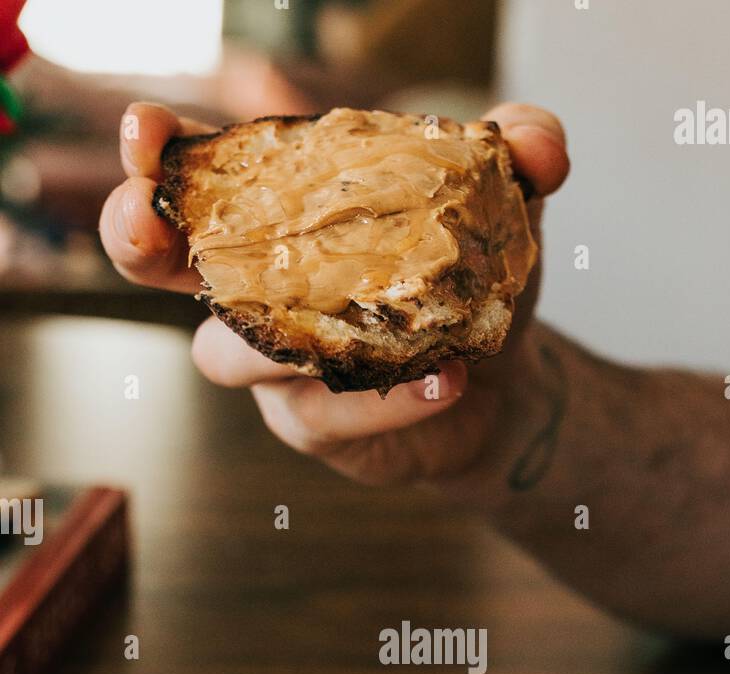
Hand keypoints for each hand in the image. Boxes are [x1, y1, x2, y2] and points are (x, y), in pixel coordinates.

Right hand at [99, 101, 568, 485]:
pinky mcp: (310, 425)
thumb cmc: (474, 285)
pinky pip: (323, 412)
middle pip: (156, 265)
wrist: (504, 389)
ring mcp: (273, 365)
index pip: (198, 176)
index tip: (147, 133)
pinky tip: (446, 380)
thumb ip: (518, 153)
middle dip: (134, 237)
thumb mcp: (504, 208)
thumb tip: (535, 144)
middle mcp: (255, 290)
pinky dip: (385, 398)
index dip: (157, 156)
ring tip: (380, 322)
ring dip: (286, 340)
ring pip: (232, 354)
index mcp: (278, 218)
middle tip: (146, 224)